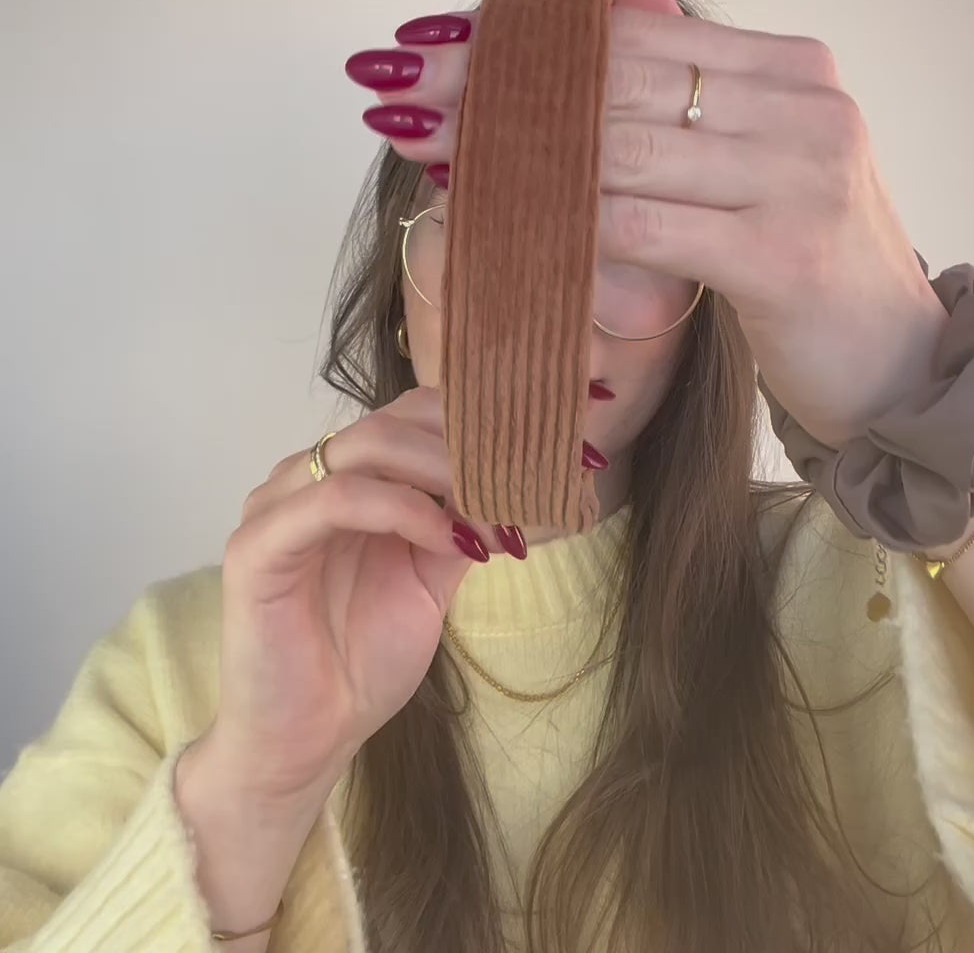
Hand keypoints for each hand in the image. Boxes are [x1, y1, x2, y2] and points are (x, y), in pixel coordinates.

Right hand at [200, 386, 494, 812]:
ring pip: (365, 447)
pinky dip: (402, 510)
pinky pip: (336, 501)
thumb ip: (463, 525)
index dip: (474, 426)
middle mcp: (307, 477)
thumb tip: (524, 485)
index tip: (538, 458)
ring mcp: (275, 506)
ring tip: (493, 517)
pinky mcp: (256, 547)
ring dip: (443, 474)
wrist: (308, 737)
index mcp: (346, 478)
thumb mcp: (432, 578)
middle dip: (468, 450)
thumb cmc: (361, 657)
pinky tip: (447, 541)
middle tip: (525, 487)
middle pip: (393, 421)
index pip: (409, 414)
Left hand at [349, 0, 948, 449]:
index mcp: (792, 72)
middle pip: (615, 79)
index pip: (636, 32)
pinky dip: (566, 234)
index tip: (435, 52)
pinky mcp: (784, 254)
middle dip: (497, 90)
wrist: (902, 371)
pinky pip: (643, 230)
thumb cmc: (814, 276)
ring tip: (432, 160)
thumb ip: (685, 109)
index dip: (528, 42)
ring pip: (622, 151)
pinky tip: (503, 237)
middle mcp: (802, 106)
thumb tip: (599, 19)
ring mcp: (800, 175)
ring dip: (515, 160)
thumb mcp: (757, 173)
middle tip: (403, 99)